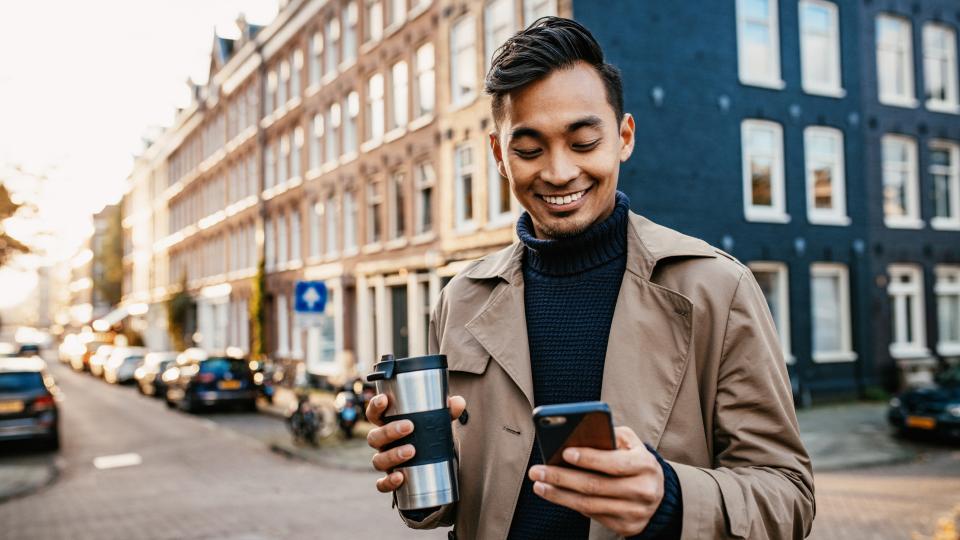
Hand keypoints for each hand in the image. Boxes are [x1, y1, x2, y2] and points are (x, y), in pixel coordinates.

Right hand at [366, 394, 466, 493]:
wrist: (433, 460)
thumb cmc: (429, 434)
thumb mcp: (438, 420)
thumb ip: (448, 410)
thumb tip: (458, 403)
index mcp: (388, 424)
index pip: (374, 414)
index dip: (374, 406)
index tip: (384, 400)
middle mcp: (382, 443)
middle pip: (374, 437)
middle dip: (389, 431)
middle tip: (409, 427)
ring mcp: (385, 461)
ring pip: (378, 460)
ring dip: (392, 455)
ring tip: (411, 451)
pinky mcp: (391, 479)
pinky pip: (382, 484)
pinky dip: (388, 482)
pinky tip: (400, 477)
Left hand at [528, 426, 663, 536]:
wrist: (658, 493)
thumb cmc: (635, 460)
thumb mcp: (631, 442)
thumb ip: (610, 434)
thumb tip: (578, 434)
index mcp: (645, 465)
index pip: (614, 463)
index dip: (588, 458)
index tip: (564, 452)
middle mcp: (643, 491)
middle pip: (595, 486)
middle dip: (561, 478)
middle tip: (537, 471)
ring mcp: (634, 512)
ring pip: (589, 505)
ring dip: (559, 495)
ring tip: (539, 485)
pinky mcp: (626, 526)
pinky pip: (592, 515)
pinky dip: (571, 504)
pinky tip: (555, 495)